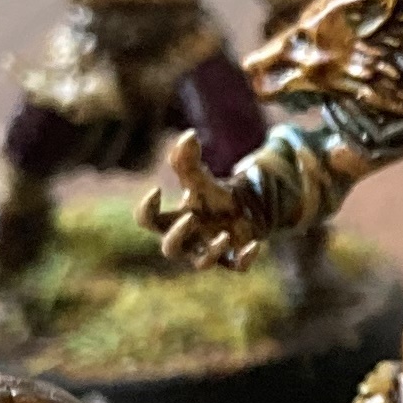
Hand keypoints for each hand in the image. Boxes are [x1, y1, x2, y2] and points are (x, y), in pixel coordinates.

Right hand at [142, 154, 265, 268]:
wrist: (247, 209)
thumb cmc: (215, 196)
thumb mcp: (201, 178)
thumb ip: (188, 159)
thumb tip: (188, 135)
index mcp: (174, 220)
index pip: (148, 222)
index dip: (147, 210)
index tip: (157, 190)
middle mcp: (189, 240)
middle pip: (169, 249)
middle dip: (176, 236)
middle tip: (190, 219)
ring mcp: (211, 251)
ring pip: (202, 264)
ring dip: (211, 252)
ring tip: (224, 235)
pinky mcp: (234, 257)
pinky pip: (237, 267)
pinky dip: (245, 258)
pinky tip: (256, 245)